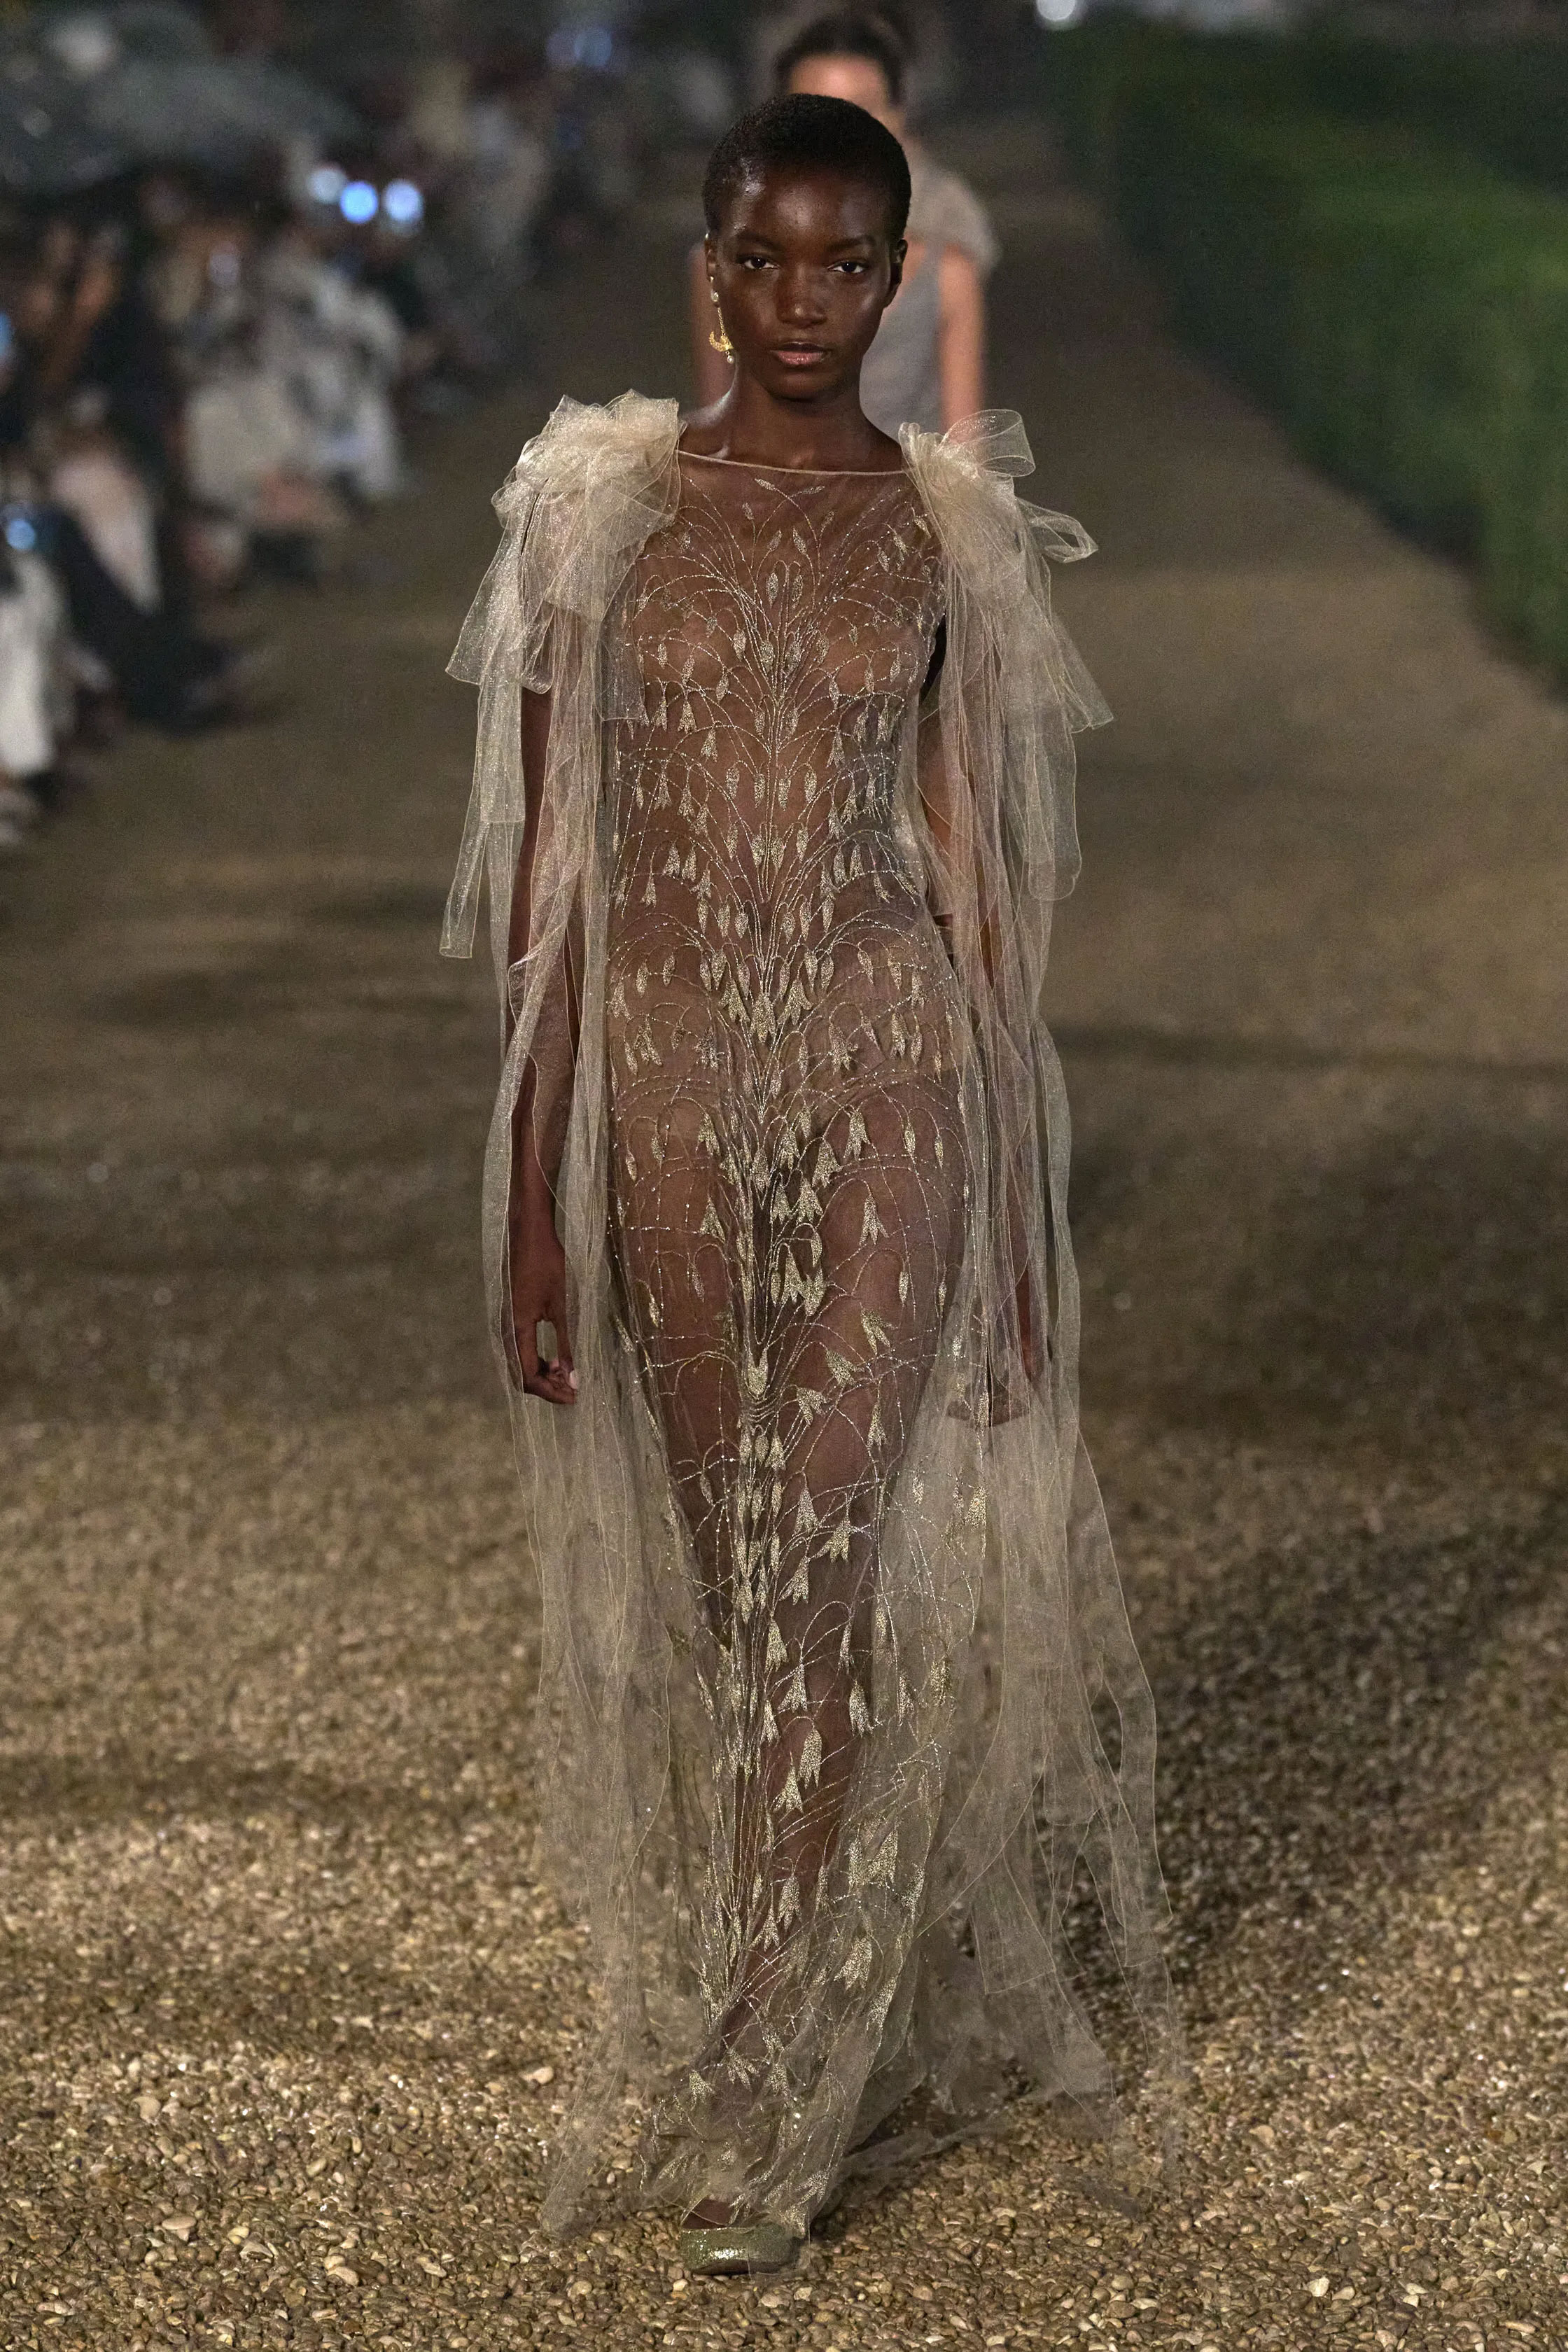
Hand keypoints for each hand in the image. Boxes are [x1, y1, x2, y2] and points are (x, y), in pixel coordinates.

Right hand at [508, 1201, 576, 1405]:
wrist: (528, 1234)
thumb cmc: (548, 1265)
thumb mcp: (563, 1306)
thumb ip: (566, 1344)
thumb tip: (573, 1379)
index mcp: (517, 1329)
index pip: (528, 1376)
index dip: (551, 1392)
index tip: (574, 1397)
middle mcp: (505, 1331)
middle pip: (520, 1375)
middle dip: (546, 1387)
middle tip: (573, 1388)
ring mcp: (505, 1324)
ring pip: (519, 1363)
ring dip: (541, 1374)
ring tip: (567, 1372)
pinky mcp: (509, 1318)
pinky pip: (519, 1350)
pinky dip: (536, 1359)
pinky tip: (555, 1356)